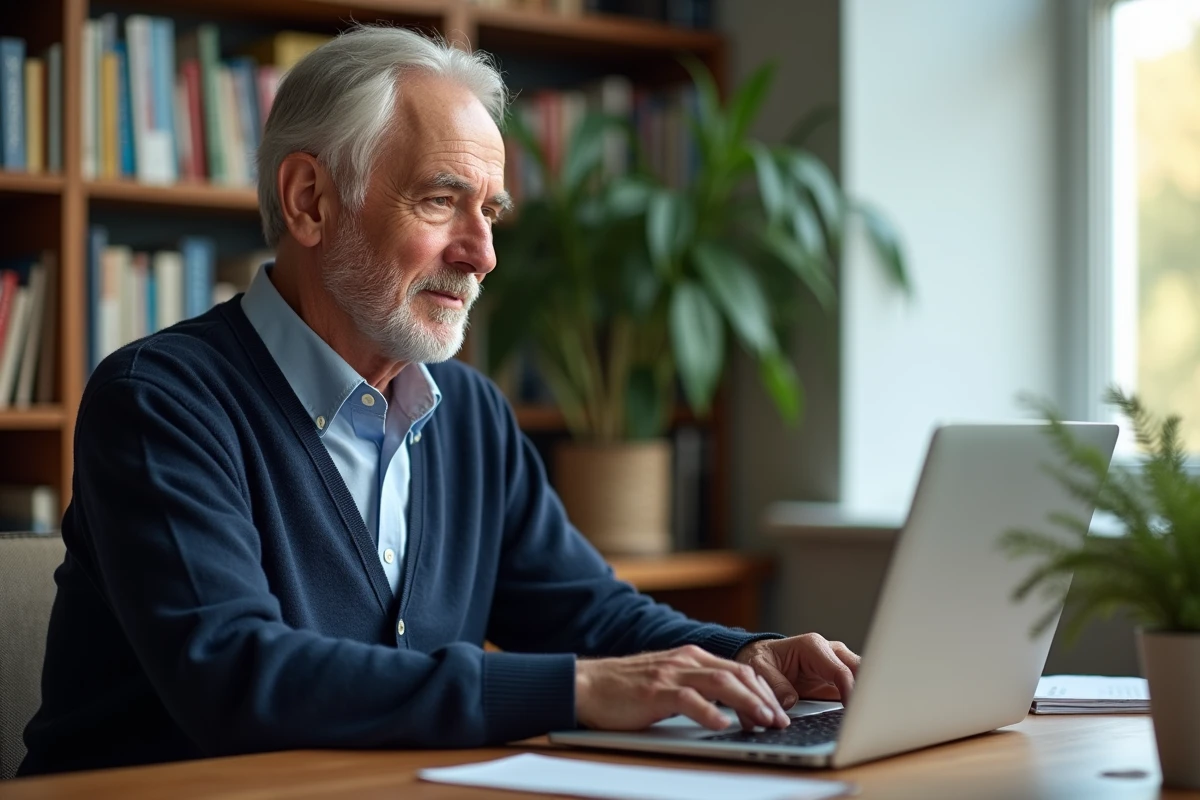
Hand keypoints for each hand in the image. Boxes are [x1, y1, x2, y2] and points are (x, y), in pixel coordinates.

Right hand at [575, 645, 790, 731]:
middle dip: (763, 697)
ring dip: (747, 703)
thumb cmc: (626, 687)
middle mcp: (685, 661)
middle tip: (780, 720)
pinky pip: (688, 700)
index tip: (778, 710)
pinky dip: (709, 712)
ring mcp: (670, 674)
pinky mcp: (654, 692)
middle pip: (736, 674)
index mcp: (691, 657)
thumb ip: (695, 686)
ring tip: (764, 721)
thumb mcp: (668, 679)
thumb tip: (729, 708)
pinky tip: (723, 724)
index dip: (762, 690)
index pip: (738, 669)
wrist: (587, 684)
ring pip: (720, 683)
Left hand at [735, 633, 860, 707]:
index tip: (853, 712)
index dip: (851, 692)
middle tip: (869, 716)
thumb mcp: (759, 668)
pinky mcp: (839, 679)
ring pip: (864, 678)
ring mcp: (837, 664)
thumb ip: (774, 684)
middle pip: (860, 670)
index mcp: (813, 646)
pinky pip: (857, 689)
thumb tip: (790, 701)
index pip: (840, 670)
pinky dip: (861, 702)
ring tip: (869, 719)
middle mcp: (830, 652)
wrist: (763, 658)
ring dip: (868, 697)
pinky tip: (862, 718)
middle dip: (868, 692)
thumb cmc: (762, 659)